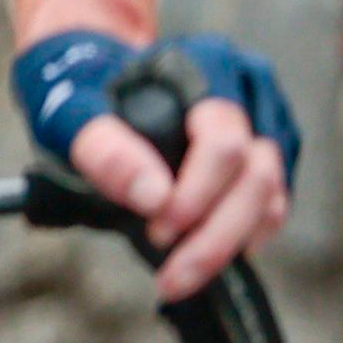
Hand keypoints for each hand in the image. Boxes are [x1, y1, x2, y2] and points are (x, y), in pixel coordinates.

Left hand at [17, 31, 296, 302]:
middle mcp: (251, 91)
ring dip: (230, 243)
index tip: (158, 231)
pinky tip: (202, 255)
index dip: (196, 197)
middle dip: (214, 237)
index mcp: (208, 67)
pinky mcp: (269, 157)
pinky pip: (271, 206)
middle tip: (173, 276)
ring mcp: (267, 124)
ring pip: (272, 197)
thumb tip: (156, 199)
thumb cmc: (82, 92)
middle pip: (258, 177)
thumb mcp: (70, 112)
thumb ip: (106, 149)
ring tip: (182, 272)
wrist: (95, 78)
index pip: (223, 145)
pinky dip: (241, 236)